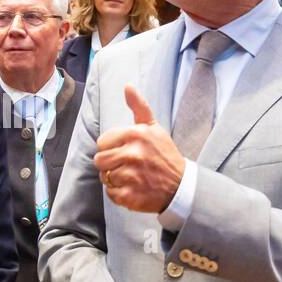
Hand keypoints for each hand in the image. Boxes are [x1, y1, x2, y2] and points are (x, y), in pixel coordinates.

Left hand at [93, 86, 184, 213]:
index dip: (111, 148)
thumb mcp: (154, 128)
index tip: (125, 151)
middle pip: (99, 160)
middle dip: (110, 164)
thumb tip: (127, 86)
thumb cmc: (164, 155)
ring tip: (131, 177)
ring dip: (115, 179)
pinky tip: (133, 188)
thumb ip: (139, 107)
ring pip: (104, 177)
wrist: (181, 186)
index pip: (102, 142)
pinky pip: (110, 193)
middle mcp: (132, 154)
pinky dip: (119, 193)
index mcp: (135, 135)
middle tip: (127, 165)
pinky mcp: (130, 195)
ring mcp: (131, 176)